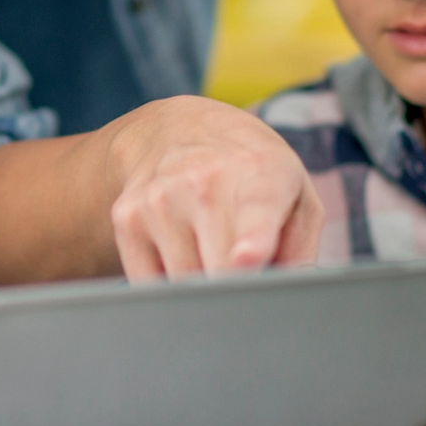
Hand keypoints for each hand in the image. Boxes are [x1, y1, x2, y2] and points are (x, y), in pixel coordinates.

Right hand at [106, 95, 322, 277]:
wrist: (176, 129)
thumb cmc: (250, 173)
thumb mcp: (295, 194)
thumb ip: (300, 249)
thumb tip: (286, 297)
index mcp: (260, 172)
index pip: (255, 210)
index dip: (253, 239)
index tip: (247, 256)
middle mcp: (204, 179)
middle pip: (221, 272)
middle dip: (238, 290)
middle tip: (246, 274)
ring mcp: (159, 198)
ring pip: (185, 284)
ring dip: (202, 286)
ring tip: (212, 248)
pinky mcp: (125, 217)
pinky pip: (149, 284)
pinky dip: (168, 283)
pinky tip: (181, 250)